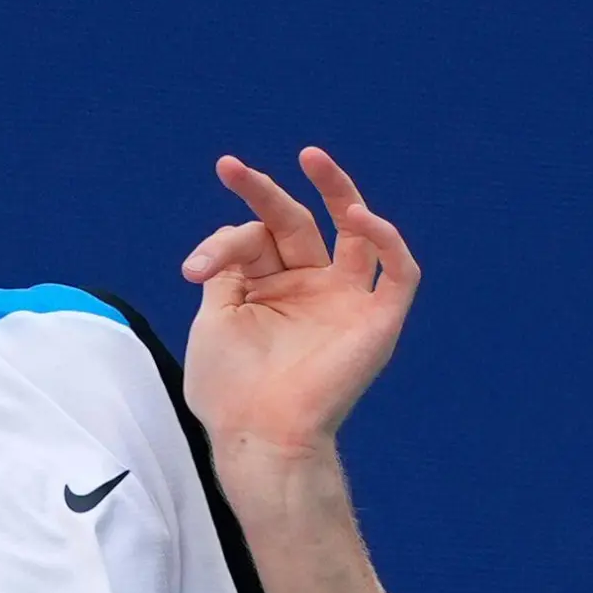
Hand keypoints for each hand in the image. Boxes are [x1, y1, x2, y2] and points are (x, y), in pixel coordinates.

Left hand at [181, 147, 420, 452]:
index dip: (222, 242)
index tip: (194, 269)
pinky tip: (359, 217)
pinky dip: (386, 240)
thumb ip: (227, 271)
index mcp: (268, 289)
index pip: (252, 240)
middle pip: (296, 223)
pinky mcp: (378, 319)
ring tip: (310, 157)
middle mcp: (309, 288)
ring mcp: (345, 300)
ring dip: (338, 191)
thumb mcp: (215, 320)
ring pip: (356, 233)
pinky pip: (398, 271)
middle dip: (264, 193)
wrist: (258, 435)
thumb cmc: (231, 390)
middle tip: (229, 167)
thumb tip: (232, 235)